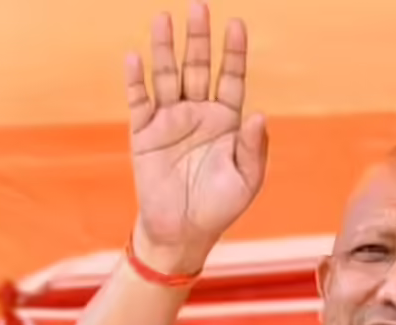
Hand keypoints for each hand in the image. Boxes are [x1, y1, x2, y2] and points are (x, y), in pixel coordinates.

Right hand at [125, 3, 267, 272]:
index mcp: (227, 121)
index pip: (231, 78)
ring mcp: (170, 120)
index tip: (237, 25)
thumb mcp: (247, 180)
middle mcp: (198, 113)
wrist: (184, 231)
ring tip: (164, 19)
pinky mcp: (144, 133)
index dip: (233, 53)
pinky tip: (136, 57)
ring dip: (166, 49)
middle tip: (199, 6)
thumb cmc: (220, 206)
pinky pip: (139, 101)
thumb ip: (253, 147)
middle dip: (199, 38)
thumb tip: (259, 114)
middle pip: (198, 67)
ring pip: (167, 77)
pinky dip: (136, 80)